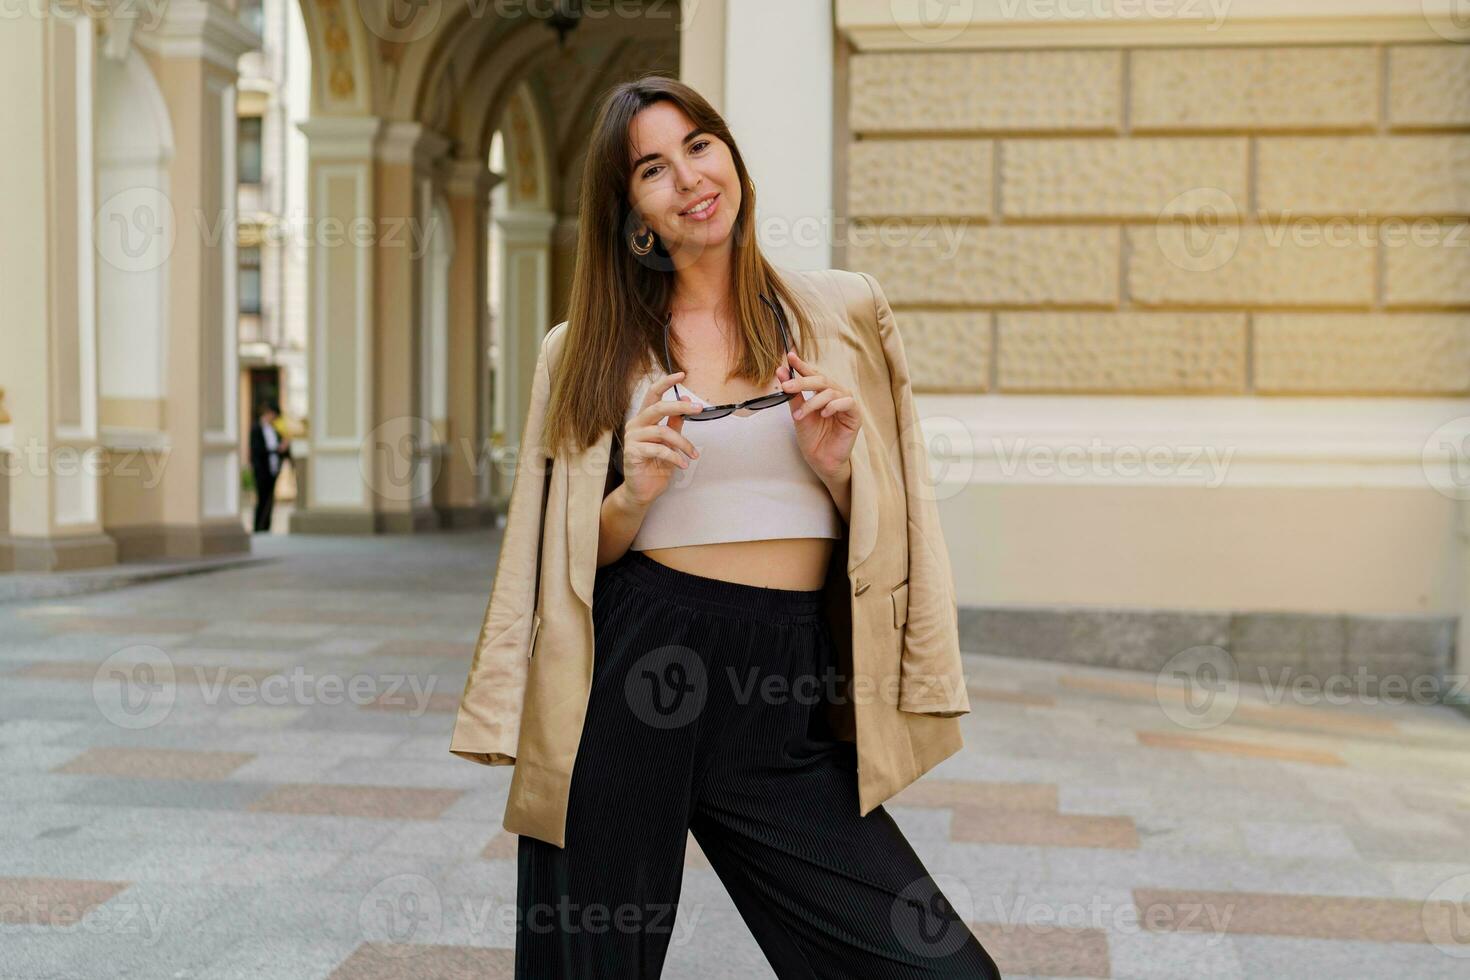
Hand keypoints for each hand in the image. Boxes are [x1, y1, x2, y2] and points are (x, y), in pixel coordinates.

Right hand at [620, 371, 703, 506]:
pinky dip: (675, 457)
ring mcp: (633, 439)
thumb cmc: (655, 465)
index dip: (666, 383)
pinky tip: (683, 465)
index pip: (653, 394)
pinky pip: (659, 450)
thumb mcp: (670, 442)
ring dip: (683, 443)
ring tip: (693, 455)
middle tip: (699, 408)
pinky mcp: (633, 453)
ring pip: (662, 432)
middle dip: (680, 406)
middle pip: (658, 407)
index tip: (682, 374)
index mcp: (644, 418)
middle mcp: (636, 425)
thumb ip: (675, 422)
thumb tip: (685, 399)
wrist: (643, 490)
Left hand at [777, 350, 860, 480]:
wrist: (821, 461)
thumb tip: (782, 371)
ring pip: (831, 391)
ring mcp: (846, 404)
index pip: (813, 374)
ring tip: (800, 415)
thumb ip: (793, 394)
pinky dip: (833, 406)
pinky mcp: (855, 415)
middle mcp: (836, 395)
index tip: (789, 357)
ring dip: (813, 402)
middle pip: (821, 380)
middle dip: (802, 382)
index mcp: (823, 393)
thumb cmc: (812, 439)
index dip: (802, 365)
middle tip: (787, 386)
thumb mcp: (798, 414)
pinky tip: (824, 413)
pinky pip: (847, 402)